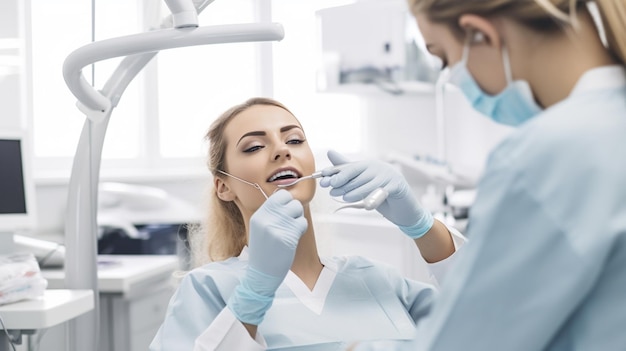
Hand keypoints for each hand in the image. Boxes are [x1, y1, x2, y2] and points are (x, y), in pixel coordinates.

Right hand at [228, 190, 307, 324]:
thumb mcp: (261, 228)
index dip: (287, 201)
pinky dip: (301, 229)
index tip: (286, 211)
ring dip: (298, 219)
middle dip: (295, 210)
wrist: (261, 273)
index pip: (279, 195)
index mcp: (259, 215)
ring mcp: (277, 227)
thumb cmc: (264, 251)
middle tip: (290, 222)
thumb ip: (272, 213)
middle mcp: (266, 218)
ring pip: (298, 210)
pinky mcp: (287, 237)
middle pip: (291, 201)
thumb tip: (288, 198)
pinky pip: (302, 223)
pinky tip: (293, 238)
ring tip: (291, 231)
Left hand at [319, 150, 432, 237]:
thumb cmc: (379, 193)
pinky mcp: (398, 186)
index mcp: (368, 164)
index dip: (336, 174)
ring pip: (368, 185)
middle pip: (357, 176)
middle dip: (343, 184)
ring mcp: (389, 175)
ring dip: (356, 192)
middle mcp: (379, 167)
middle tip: (332, 191)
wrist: (402, 207)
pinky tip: (367, 206)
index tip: (323, 180)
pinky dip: (374, 199)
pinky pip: (382, 193)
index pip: (349, 168)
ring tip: (345, 198)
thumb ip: (346, 168)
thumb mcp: (362, 182)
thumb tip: (329, 152)